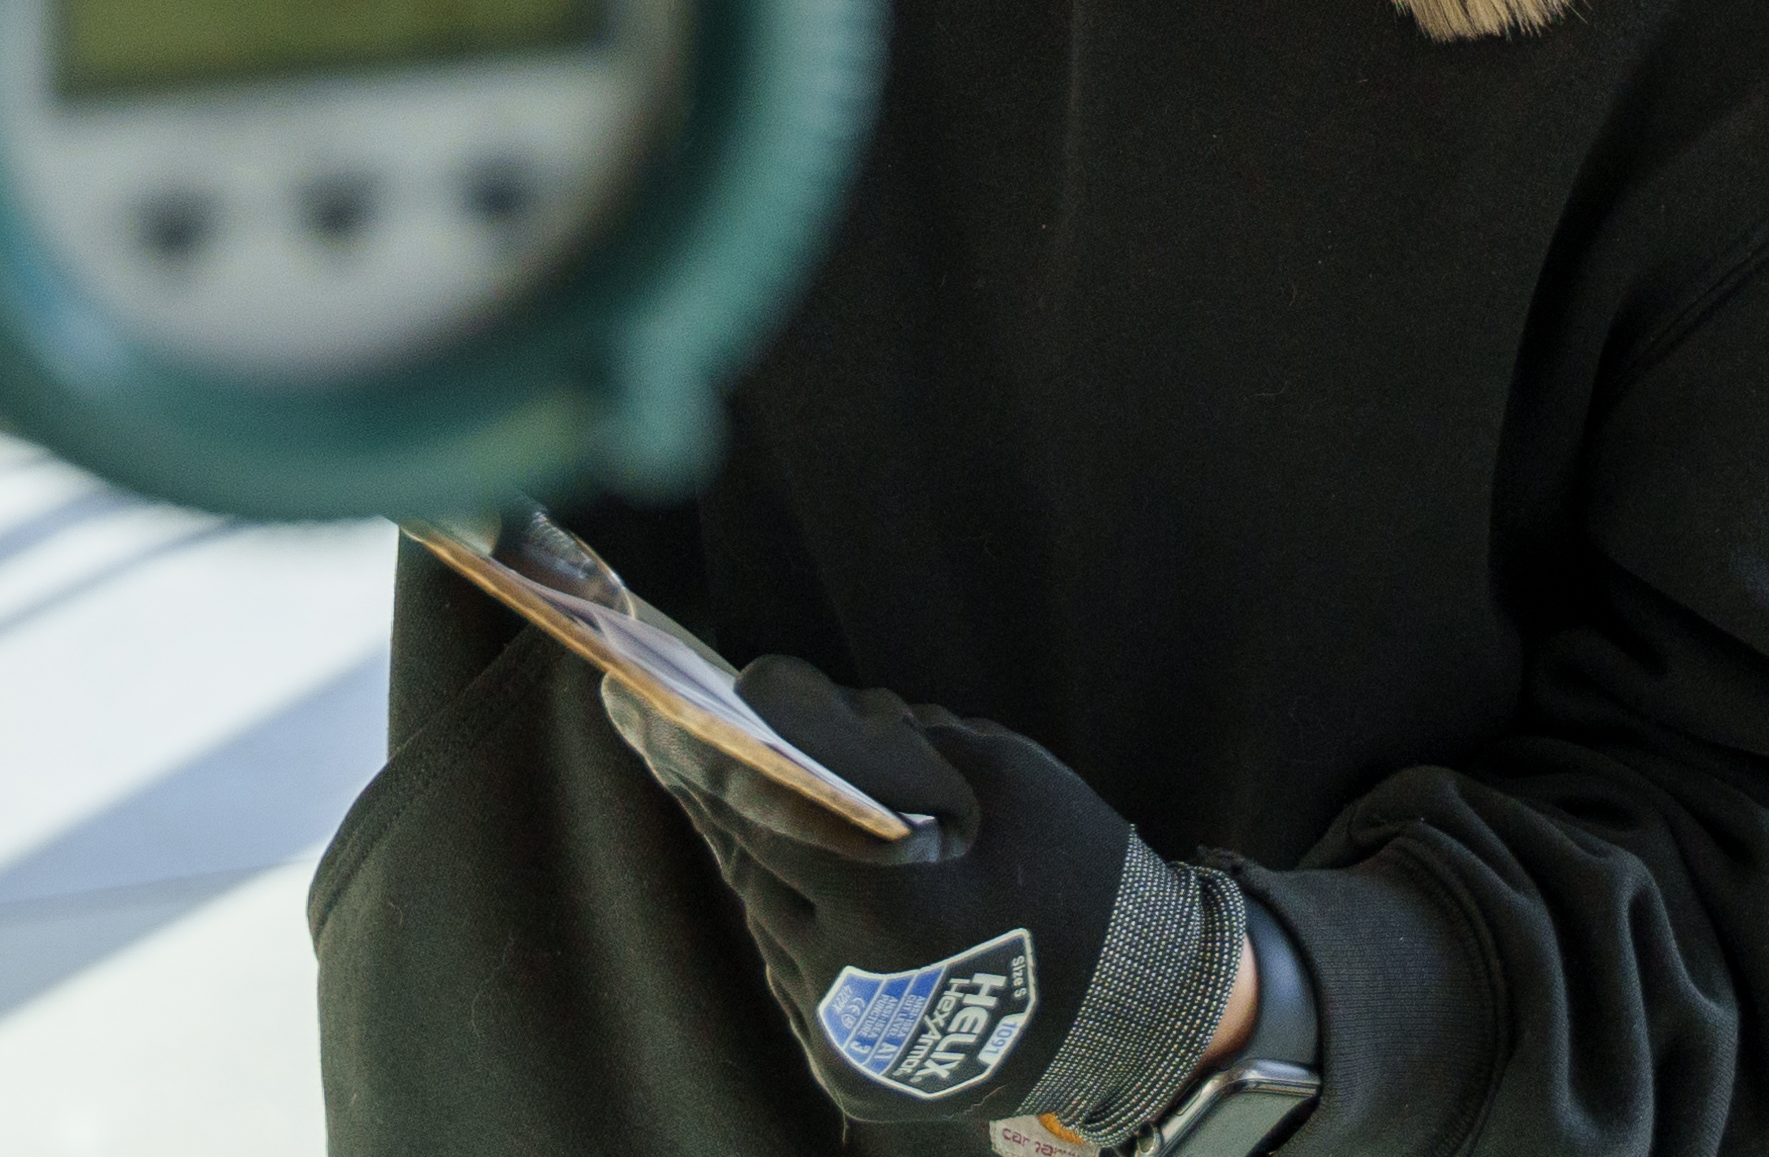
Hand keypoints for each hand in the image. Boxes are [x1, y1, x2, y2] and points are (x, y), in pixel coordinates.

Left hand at [605, 656, 1244, 1139]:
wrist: (1134, 1015)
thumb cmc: (1075, 872)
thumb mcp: (995, 769)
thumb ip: (885, 740)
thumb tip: (783, 705)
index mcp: (890, 901)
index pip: (758, 807)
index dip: (694, 747)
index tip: (634, 696)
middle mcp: (849, 980)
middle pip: (746, 863)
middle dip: (705, 789)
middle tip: (647, 721)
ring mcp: (841, 1037)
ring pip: (763, 919)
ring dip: (745, 854)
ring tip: (714, 785)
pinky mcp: (844, 1073)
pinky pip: (792, 973)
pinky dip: (787, 918)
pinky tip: (784, 871)